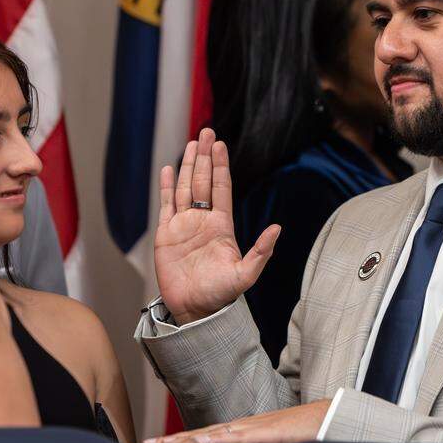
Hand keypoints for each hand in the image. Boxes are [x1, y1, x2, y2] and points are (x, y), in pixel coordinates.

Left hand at [144, 400, 330, 442]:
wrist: (326, 418)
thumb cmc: (301, 433)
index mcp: (243, 430)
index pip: (206, 436)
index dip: (182, 440)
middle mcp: (242, 426)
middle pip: (201, 433)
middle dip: (174, 439)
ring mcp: (252, 427)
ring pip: (212, 433)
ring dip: (187, 438)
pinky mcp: (264, 431)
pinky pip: (238, 436)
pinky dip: (218, 438)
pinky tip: (202, 441)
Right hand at [154, 128, 280, 324]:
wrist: (194, 311)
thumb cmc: (220, 296)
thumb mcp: (245, 275)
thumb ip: (261, 251)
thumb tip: (277, 228)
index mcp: (222, 225)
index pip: (221, 188)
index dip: (220, 166)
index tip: (220, 144)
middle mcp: (203, 221)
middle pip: (203, 180)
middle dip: (205, 156)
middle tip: (206, 132)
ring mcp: (183, 225)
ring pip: (185, 187)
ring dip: (188, 165)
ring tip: (191, 143)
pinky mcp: (166, 234)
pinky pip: (166, 205)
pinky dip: (166, 186)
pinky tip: (168, 169)